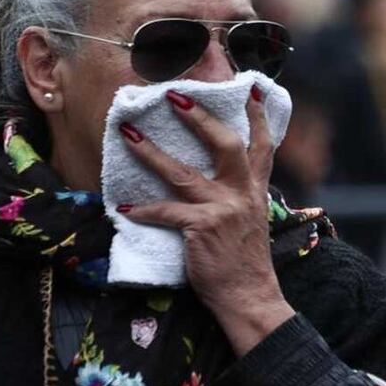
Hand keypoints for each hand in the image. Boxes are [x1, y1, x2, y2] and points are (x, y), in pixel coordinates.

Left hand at [116, 85, 293, 355]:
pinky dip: (142, 210)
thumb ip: (240, 196)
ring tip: (129, 135)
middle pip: (225, 144)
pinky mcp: (202, 228)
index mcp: (255, 190)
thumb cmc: (244, 262)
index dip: (258, 117)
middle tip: (176, 97)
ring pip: (182, 173)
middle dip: (200, 118)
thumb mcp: (251, 221)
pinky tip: (123, 208)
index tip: (252, 89)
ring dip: (152, 153)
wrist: (249, 296)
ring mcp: (223, 209)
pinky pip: (165, 212)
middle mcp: (243, 193)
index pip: (262, 146)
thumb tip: (219, 180)